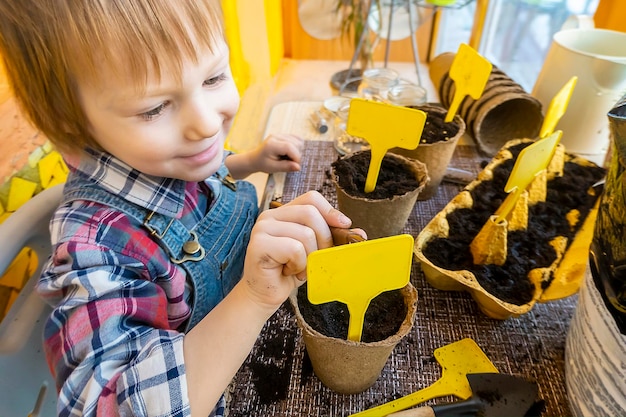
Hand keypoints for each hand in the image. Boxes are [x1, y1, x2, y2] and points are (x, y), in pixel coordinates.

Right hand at [240, 191, 359, 308]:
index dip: (330, 211)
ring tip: (299, 268)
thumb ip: (333, 238)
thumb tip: (360, 233)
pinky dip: (299, 265)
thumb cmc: (289, 272)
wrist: (264, 295)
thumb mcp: (315, 252)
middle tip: (317, 258)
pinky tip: (289, 272)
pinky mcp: (258, 245)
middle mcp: (270, 216)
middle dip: (324, 239)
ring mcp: (262, 229)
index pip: (311, 198)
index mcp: (283, 213)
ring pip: (305, 234)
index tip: (343, 226)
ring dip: (309, 258)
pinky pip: (295, 249)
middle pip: (311, 214)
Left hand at [248, 133, 303, 172]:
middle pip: (296, 143)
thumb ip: (285, 167)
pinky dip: (297, 146)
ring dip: (297, 151)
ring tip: (289, 158)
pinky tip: (291, 153)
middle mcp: (276, 137)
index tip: (296, 166)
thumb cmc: (262, 164)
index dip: (296, 157)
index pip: (289, 147)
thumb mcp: (273, 168)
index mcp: (272, 144)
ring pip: (298, 140)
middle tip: (290, 163)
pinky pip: (297, 138)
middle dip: (297, 155)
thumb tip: (298, 167)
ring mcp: (280, 134)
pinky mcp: (283, 135)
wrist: (255, 159)